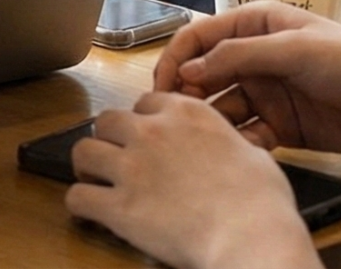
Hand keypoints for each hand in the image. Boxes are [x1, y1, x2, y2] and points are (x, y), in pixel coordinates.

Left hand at [63, 93, 318, 268]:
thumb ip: (225, 141)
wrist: (253, 239)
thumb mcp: (254, 154)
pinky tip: (91, 213)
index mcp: (187, 113)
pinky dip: (80, 205)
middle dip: (110, 139)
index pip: (146, 101)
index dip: (145, 121)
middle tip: (118, 160)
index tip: (149, 139)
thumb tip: (226, 149)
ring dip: (88, 166)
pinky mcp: (118, 206)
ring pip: (83, 151)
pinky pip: (77, 196)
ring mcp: (131, 167)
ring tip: (97, 182)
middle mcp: (152, 132)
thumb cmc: (263, 203)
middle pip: (107, 120)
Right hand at [152, 1, 340, 153]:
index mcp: (256, 26)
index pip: (200, 37)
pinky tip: (236, 150)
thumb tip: (187, 69)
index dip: (175, 58)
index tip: (161, 86)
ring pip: (221, 107)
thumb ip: (238, 56)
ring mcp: (267, 93)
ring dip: (210, 121)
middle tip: (174, 118)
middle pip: (204, 74)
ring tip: (203, 138)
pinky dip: (237, 142)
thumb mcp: (294, 50)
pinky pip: (246, 133)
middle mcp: (255, 57)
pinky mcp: (281, 126)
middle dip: (186, 94)